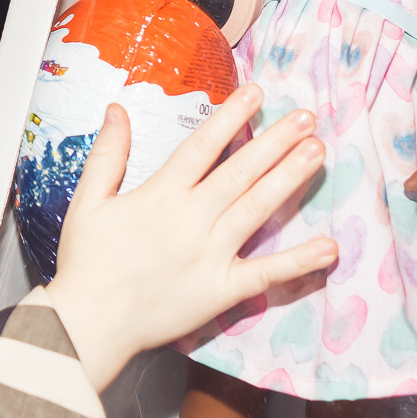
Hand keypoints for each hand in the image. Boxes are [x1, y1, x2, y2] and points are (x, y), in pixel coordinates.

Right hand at [40, 86, 334, 392]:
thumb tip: (117, 108)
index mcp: (160, 194)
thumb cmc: (86, 264)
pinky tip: (330, 246)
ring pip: (257, 208)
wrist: (89, 324)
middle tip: (307, 117)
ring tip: (317, 152)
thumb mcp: (88, 201)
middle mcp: (191, 219)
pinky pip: (266, 272)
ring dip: (290, 179)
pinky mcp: (222, 290)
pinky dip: (299, 260)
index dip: (231, 117)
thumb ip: (108, 153)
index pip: (202, 146)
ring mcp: (211, 254)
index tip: (257, 93)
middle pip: (240, 171)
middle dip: (275, 141)